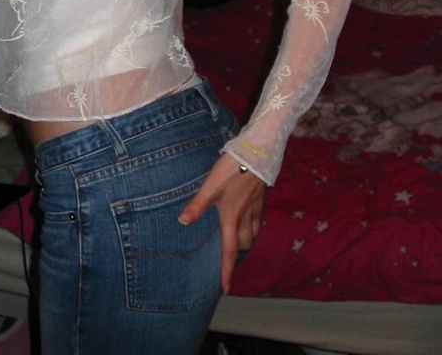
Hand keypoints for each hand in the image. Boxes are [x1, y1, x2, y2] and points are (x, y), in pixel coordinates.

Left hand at [178, 153, 266, 293]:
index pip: (229, 252)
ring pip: (252, 234)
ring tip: (233, 238)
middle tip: (225, 253)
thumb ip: (197, 205)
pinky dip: (251, 227)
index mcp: (231, 217)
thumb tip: (182, 222)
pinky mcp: (261, 199)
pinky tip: (245, 218)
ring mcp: (255, 208)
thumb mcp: (210, 186)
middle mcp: (245, 217)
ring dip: (244, 240)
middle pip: (243, 245)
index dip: (226, 272)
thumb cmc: (232, 169)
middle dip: (235, 252)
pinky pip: (257, 221)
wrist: (257, 152)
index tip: (225, 289)